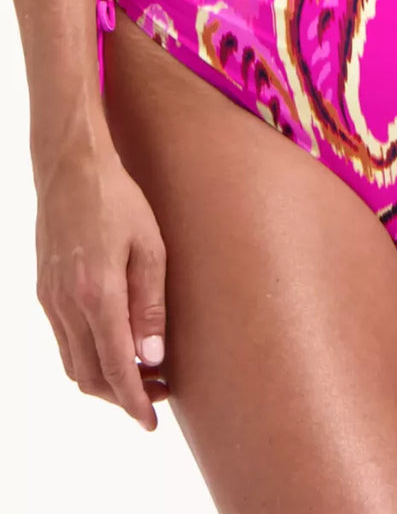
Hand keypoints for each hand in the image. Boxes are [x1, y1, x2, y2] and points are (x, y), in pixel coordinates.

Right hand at [34, 137, 169, 430]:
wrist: (71, 169)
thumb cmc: (119, 201)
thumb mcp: (151, 248)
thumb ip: (151, 307)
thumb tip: (153, 360)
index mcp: (97, 295)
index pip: (116, 368)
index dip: (135, 401)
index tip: (151, 422)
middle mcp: (67, 305)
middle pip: (91, 376)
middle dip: (123, 396)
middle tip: (159, 391)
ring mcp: (50, 300)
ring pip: (74, 363)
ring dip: (106, 378)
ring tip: (143, 371)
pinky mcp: (44, 291)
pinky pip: (64, 341)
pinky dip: (89, 356)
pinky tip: (116, 344)